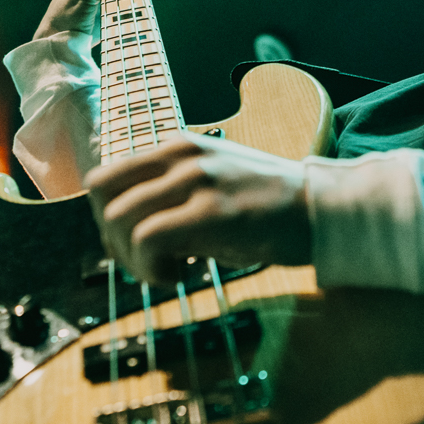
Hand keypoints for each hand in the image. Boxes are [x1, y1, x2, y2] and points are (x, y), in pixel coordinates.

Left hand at [84, 132, 311, 285]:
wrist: (323, 209)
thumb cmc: (271, 208)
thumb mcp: (213, 184)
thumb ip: (172, 194)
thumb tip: (127, 232)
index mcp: (178, 147)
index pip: (105, 176)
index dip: (106, 218)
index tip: (133, 245)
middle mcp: (180, 155)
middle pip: (100, 194)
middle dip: (112, 239)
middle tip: (144, 263)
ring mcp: (195, 180)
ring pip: (119, 217)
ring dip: (131, 258)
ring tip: (166, 272)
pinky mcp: (210, 212)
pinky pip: (148, 238)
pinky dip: (152, 268)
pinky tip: (181, 276)